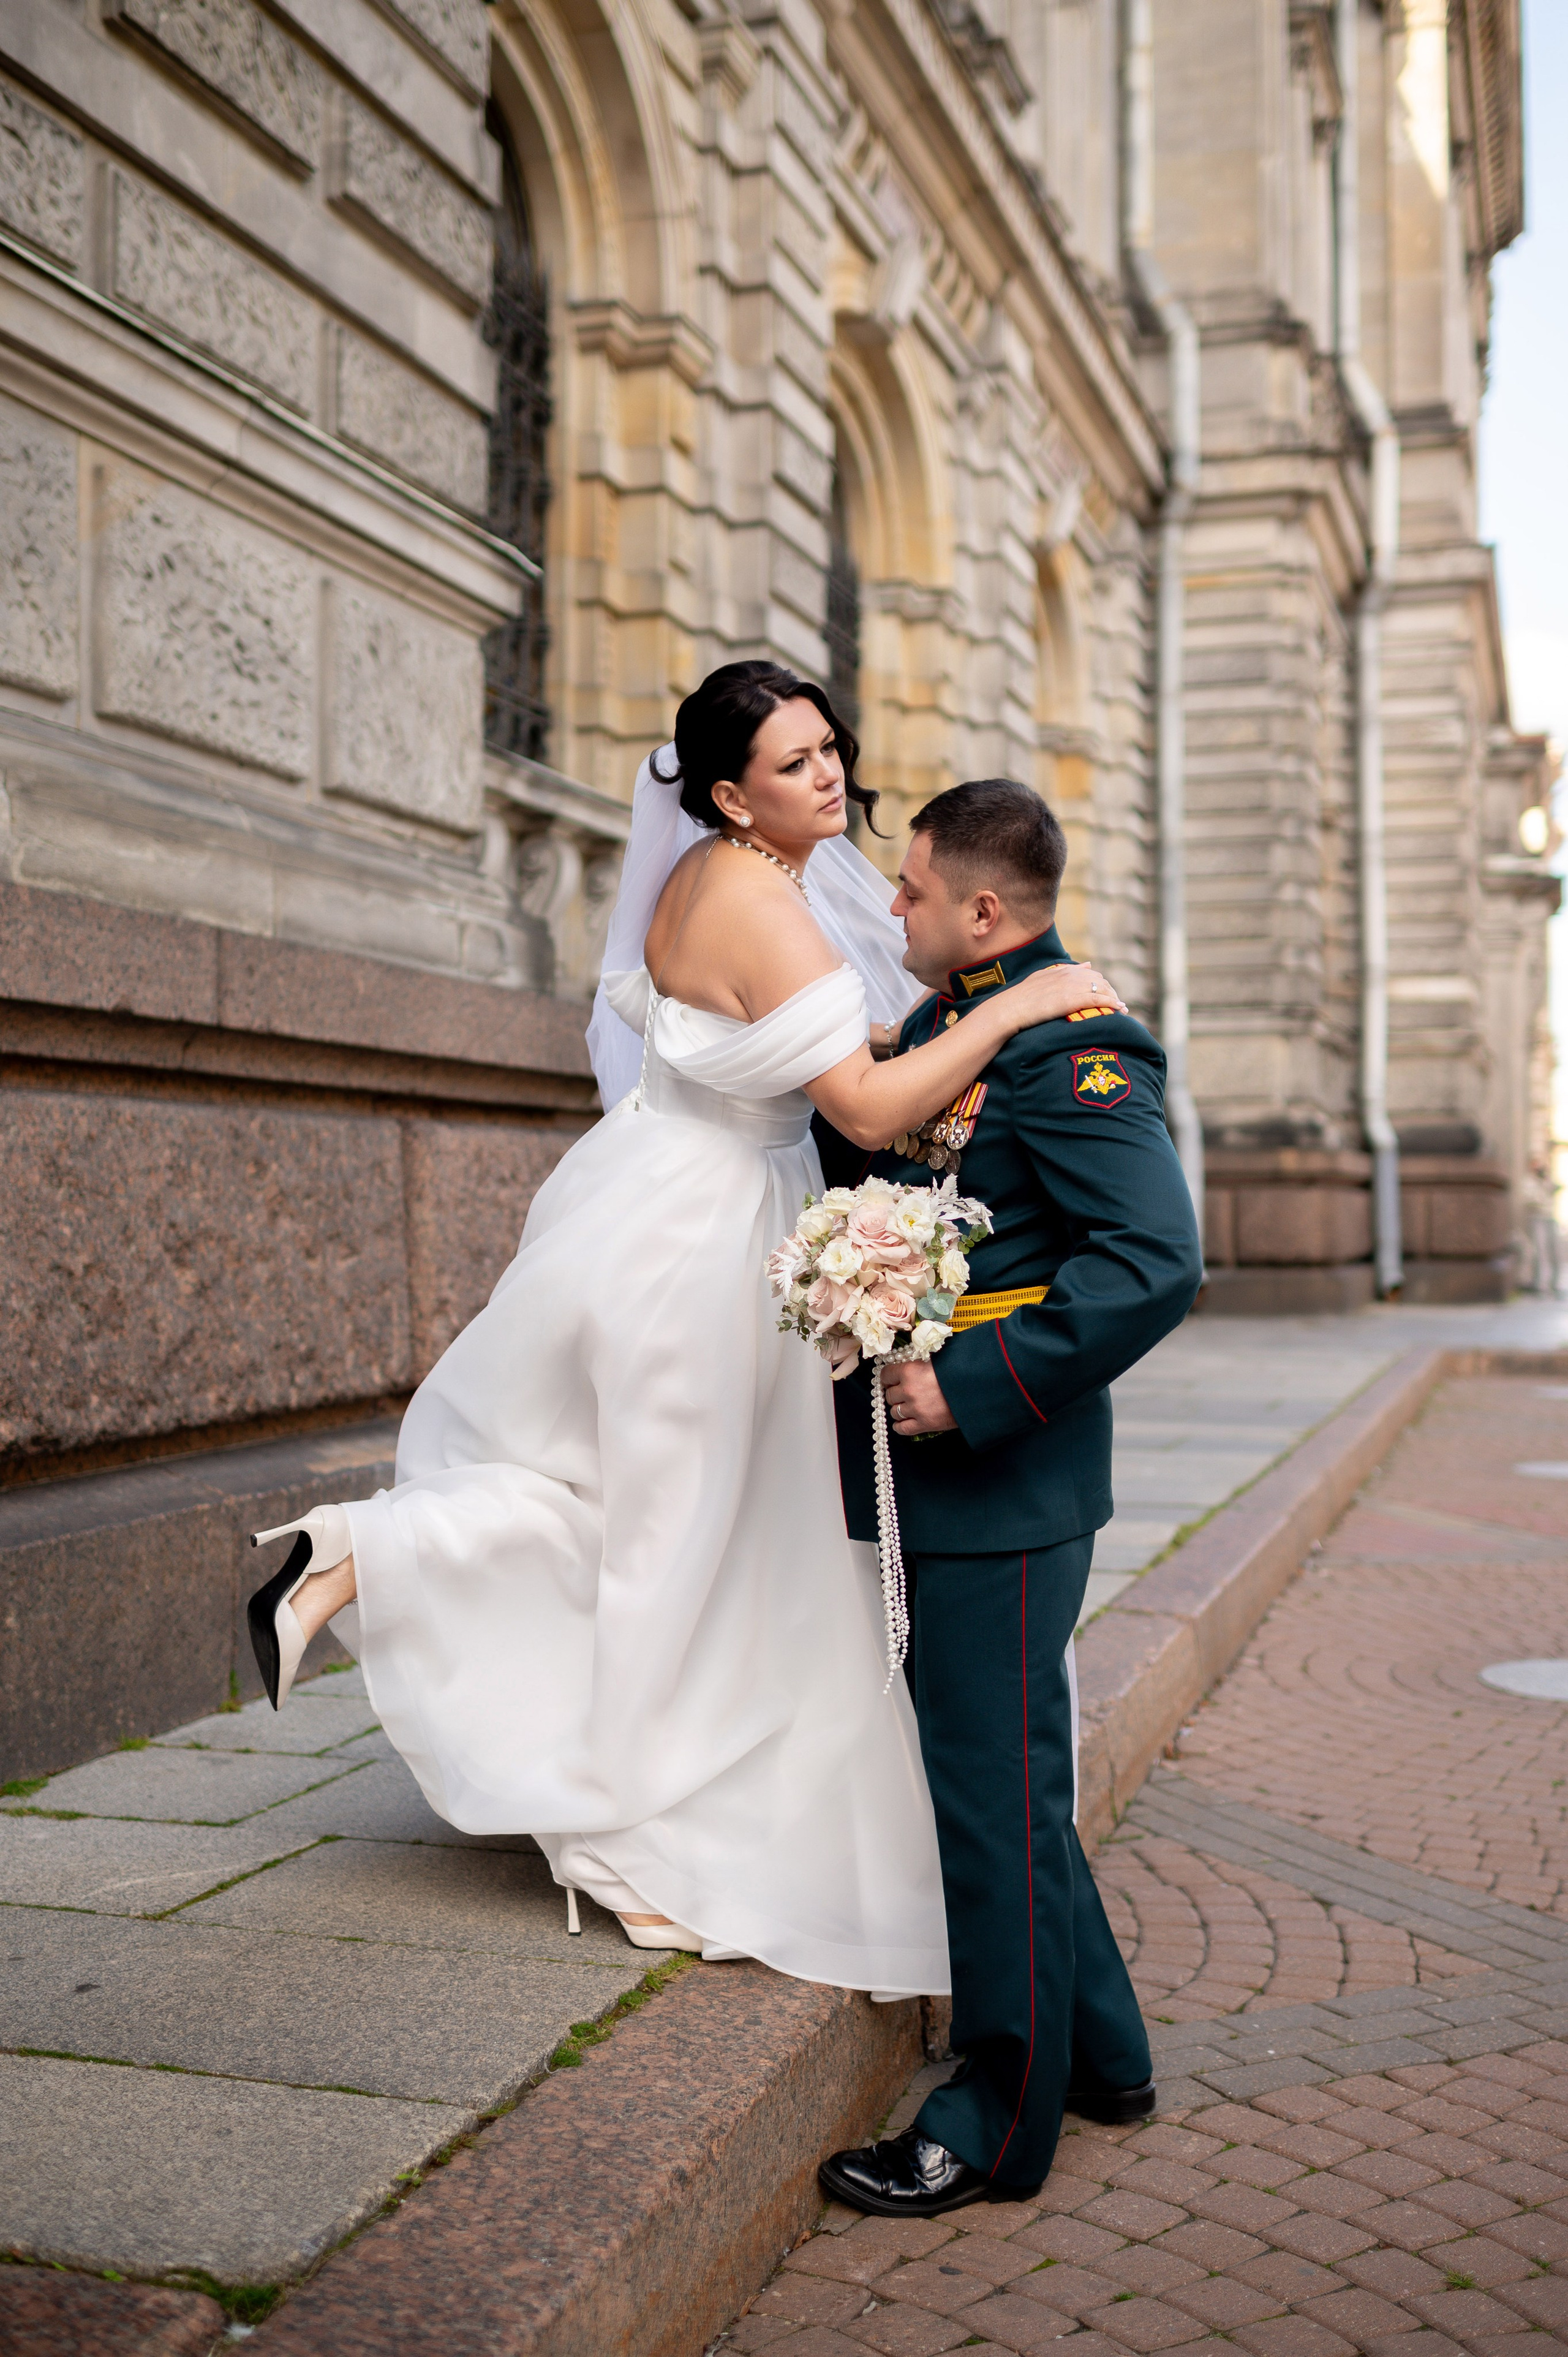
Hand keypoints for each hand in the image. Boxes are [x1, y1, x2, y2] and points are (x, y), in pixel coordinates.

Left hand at [882, 1358, 957, 1436]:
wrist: (976, 1391)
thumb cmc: (959, 1372)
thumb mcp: (937, 1359)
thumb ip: (919, 1363)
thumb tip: (908, 1364)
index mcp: (910, 1371)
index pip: (886, 1374)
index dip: (888, 1377)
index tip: (891, 1379)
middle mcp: (909, 1390)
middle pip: (889, 1395)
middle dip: (896, 1393)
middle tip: (903, 1393)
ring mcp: (915, 1409)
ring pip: (894, 1411)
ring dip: (900, 1409)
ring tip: (908, 1406)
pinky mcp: (924, 1424)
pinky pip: (902, 1428)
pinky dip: (900, 1426)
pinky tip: (905, 1421)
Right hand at [1006, 960, 1124, 1034]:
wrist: (1011, 1008)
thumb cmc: (1021, 997)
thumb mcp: (1043, 977)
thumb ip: (1063, 971)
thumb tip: (1086, 964)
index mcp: (1063, 970)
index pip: (1090, 974)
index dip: (1101, 984)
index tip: (1105, 994)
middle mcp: (1070, 976)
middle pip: (1100, 981)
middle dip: (1111, 992)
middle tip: (1117, 1005)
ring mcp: (1072, 987)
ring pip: (1103, 990)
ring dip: (1114, 999)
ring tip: (1121, 1010)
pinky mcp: (1073, 1000)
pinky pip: (1099, 1000)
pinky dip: (1112, 1004)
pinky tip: (1119, 1010)